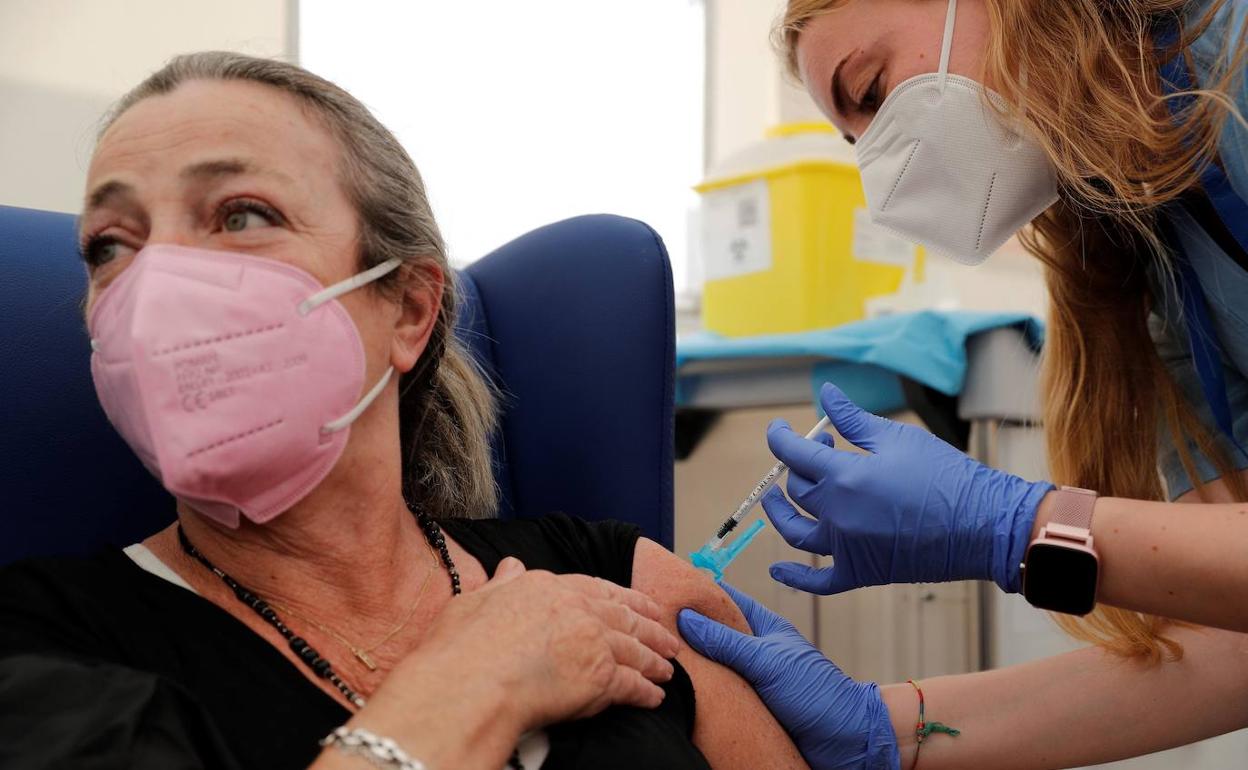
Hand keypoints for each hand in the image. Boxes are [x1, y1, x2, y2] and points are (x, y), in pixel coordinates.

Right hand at [373, 558, 680, 733]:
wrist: (470, 682)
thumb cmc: (462, 647)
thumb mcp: (476, 600)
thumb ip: (501, 583)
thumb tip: (511, 565)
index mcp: (548, 587)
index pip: (597, 589)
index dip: (624, 599)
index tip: (640, 605)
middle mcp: (578, 609)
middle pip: (626, 617)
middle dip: (651, 629)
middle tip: (669, 638)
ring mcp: (594, 642)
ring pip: (635, 650)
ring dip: (655, 661)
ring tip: (667, 671)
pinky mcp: (602, 678)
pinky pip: (633, 686)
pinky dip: (646, 693)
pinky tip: (654, 698)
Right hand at [678, 583, 898, 769]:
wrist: (845, 740)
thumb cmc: (818, 694)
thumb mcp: (767, 661)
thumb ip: (727, 641)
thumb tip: (688, 618)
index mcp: (766, 629)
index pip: (729, 601)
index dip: (702, 594)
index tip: (672, 589)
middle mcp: (758, 652)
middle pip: (717, 635)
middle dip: (691, 631)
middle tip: (658, 628)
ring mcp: (754, 679)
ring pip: (716, 666)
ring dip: (696, 666)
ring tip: (665, 658)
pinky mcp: (751, 707)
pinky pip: (722, 695)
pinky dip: (705, 693)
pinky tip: (684, 691)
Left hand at [765, 383, 1051, 594]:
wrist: (985, 525)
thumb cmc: (946, 475)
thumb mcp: (897, 438)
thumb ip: (853, 418)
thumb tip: (825, 392)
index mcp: (844, 477)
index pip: (793, 454)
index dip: (780, 437)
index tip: (779, 428)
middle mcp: (838, 515)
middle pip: (798, 490)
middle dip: (799, 466)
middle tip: (820, 450)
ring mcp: (847, 548)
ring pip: (796, 532)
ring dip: (780, 514)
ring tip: (774, 498)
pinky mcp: (862, 572)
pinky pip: (819, 581)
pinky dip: (796, 577)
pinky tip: (777, 570)